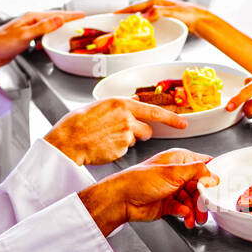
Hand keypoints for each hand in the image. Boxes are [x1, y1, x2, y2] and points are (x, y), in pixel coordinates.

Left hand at [0, 11, 85, 82]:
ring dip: (59, 29)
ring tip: (69, 31)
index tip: (81, 15)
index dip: (70, 15)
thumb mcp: (25, 35)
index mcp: (31, 18)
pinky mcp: (26, 38)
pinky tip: (49, 43)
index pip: (55, 15)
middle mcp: (30, 22)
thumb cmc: (2, 43)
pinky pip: (42, 36)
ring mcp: (28, 30)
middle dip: (67, 21)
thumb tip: (58, 20)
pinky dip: (49, 39)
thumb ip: (43, 27)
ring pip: (48, 28)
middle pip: (53, 19)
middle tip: (80, 22)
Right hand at [45, 98, 187, 165]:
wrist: (68, 140)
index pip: (154, 110)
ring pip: (137, 140)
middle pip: (148, 129)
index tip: (183, 123)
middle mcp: (127, 117)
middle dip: (140, 133)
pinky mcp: (122, 148)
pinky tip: (104, 146)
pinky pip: (126, 150)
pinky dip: (118, 149)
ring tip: (108, 138)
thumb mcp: (100, 105)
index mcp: (121, 103)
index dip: (171, 118)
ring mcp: (125, 134)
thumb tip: (132, 102)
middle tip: (122, 133)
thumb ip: (119, 106)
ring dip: (129, 140)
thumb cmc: (78, 123)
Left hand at [77, 149, 218, 235]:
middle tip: (206, 208)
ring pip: (192, 200)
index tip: (219, 187)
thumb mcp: (173, 172)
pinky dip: (186, 214)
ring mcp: (173, 189)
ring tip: (196, 219)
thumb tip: (213, 175)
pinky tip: (184, 217)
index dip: (213, 175)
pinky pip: (183, 209)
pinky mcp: (168, 204)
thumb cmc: (139, 181)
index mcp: (179, 160)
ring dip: (195, 210)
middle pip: (200, 186)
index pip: (204, 164)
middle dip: (204, 199)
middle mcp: (177, 174)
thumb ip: (197, 172)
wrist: (122, 200)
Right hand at [116, 0, 210, 30]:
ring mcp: (160, 13)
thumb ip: (158, 13)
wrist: (201, 21)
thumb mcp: (172, 12)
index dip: (124, 11)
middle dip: (127, 17)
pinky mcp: (164, 20)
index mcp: (156, 2)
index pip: (136, 7)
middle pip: (137, 12)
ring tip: (126, 30)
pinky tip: (142, 33)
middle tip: (116, 25)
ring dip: (135, 24)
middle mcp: (156, 6)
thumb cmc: (190, 14)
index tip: (113, 15)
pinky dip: (143, 28)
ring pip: (143, 18)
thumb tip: (145, 16)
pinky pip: (149, 24)